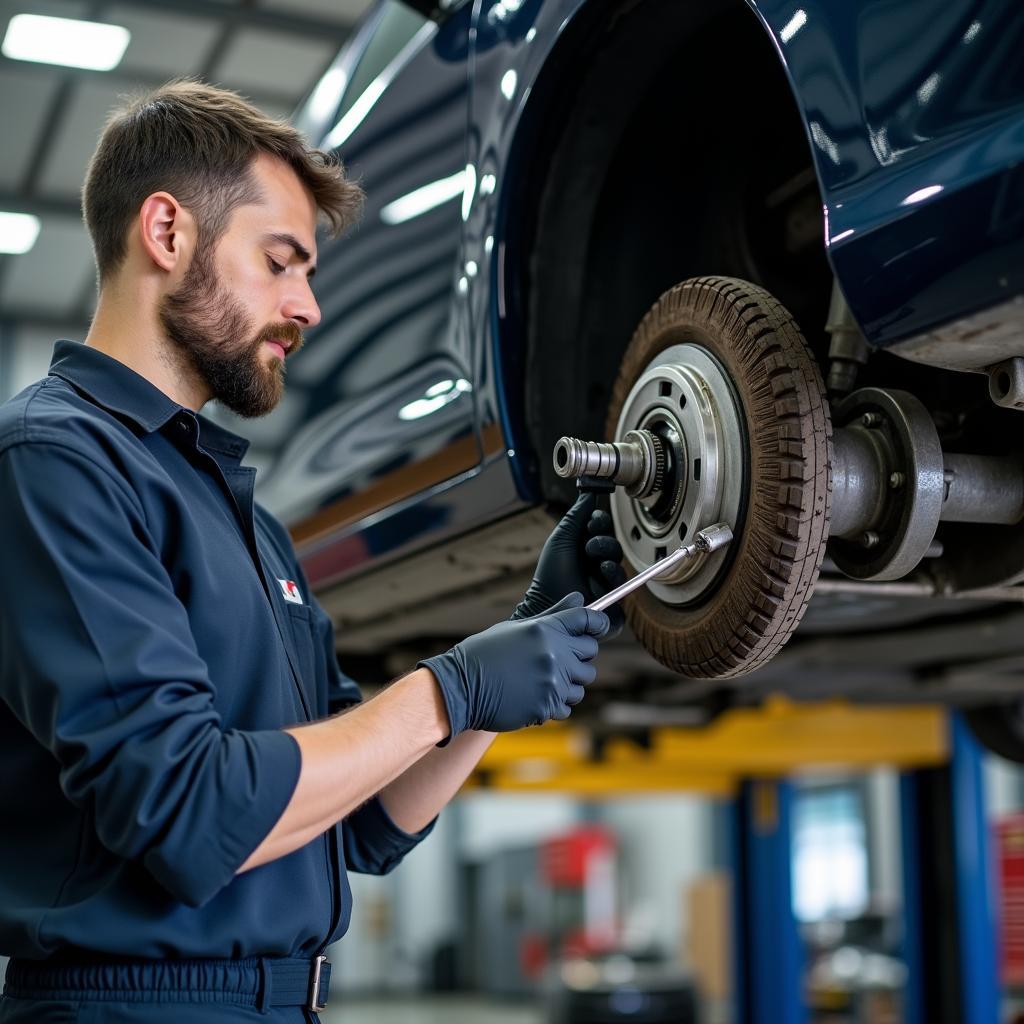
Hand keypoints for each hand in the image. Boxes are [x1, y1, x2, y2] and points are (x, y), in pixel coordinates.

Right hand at [420, 593, 609, 741]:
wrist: (459, 687)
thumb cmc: (484, 654)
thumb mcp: (516, 628)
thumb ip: (552, 615)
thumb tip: (578, 598)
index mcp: (544, 629)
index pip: (588, 619)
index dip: (596, 622)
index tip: (596, 627)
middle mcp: (553, 653)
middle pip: (591, 652)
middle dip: (580, 655)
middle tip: (559, 658)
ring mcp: (552, 681)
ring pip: (582, 683)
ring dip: (569, 683)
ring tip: (543, 680)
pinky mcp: (547, 706)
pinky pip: (567, 706)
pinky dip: (556, 704)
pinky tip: (536, 696)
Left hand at [513, 491, 626, 636]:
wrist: (546, 602)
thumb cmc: (550, 573)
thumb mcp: (562, 538)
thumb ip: (576, 515)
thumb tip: (588, 492)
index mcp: (585, 548)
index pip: (603, 529)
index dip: (601, 523)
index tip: (592, 522)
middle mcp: (597, 564)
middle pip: (614, 545)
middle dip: (604, 541)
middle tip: (590, 545)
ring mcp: (606, 584)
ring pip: (620, 565)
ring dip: (609, 557)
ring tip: (597, 560)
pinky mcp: (612, 603)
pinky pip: (623, 588)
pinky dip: (615, 577)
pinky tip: (604, 571)